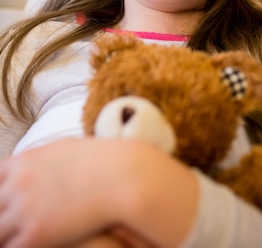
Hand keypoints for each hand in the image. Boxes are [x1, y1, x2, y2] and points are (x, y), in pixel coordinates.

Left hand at [0, 138, 197, 247]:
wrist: (123, 176)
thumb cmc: (99, 160)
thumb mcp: (62, 149)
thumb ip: (37, 159)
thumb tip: (28, 164)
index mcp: (22, 162)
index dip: (1, 190)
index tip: (8, 201)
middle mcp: (17, 184)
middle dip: (2, 213)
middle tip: (12, 221)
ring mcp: (23, 210)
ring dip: (6, 232)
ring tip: (20, 235)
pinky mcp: (35, 234)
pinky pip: (10, 247)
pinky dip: (16, 246)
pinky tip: (32, 244)